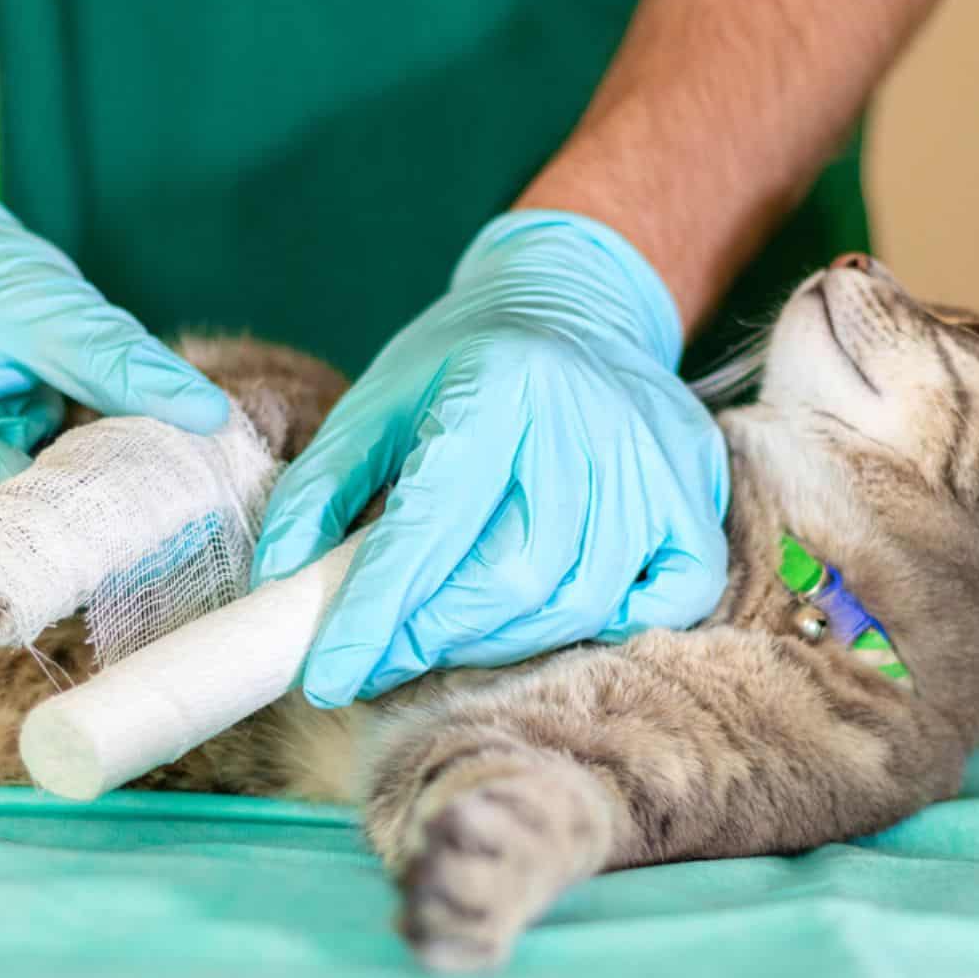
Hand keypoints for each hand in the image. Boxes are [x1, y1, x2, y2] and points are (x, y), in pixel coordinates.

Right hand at [0, 129, 228, 530]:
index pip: (19, 518)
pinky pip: (20, 508)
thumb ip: (120, 363)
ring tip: (151, 478)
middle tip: (180, 494)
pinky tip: (111, 467)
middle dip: (99, 520)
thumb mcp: (46, 303)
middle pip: (20, 538)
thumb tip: (208, 414)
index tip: (175, 501)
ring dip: (86, 508)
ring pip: (24, 531)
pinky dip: (66, 489)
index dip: (98, 517)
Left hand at [252, 211, 729, 707]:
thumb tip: (282, 586)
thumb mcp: (376, 402)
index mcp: (498, 388)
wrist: (577, 301)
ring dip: (503, 640)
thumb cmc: (464, 361)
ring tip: (449, 632)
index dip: (377, 613)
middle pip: (514, 580)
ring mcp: (654, 462)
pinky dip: (612, 622)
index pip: (432, 527)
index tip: (330, 676)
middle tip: (384, 652)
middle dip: (434, 636)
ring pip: (581, 599)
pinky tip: (555, 608)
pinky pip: (672, 595)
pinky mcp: (697, 492)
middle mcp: (586, 424)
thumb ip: (319, 491)